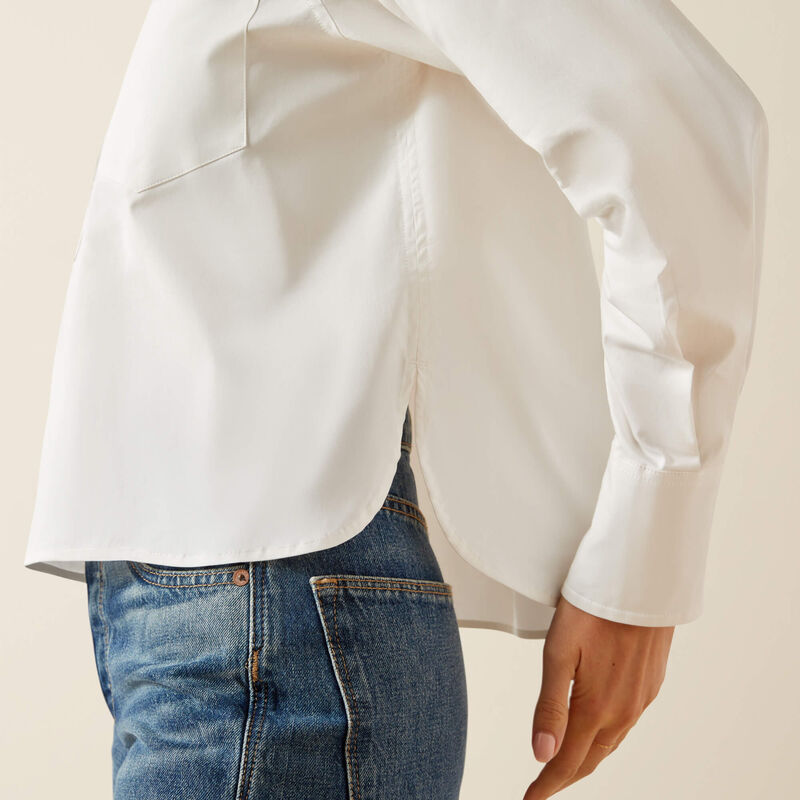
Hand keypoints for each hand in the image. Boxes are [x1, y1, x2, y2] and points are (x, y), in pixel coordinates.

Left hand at [523, 595, 673, 798]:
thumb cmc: (593, 608)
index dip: (547, 784)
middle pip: (591, 757)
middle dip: (566, 775)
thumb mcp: (559, 652)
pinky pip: (628, 721)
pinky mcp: (652, 682)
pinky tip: (600, 728)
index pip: (568, 762)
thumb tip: (541, 756)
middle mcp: (624, 710)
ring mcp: (642, 697)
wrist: (641, 579)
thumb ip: (550, 707)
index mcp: (596, 707)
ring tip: (568, 763)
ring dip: (588, 756)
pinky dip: (608, 735)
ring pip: (612, 741)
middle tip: (544, 787)